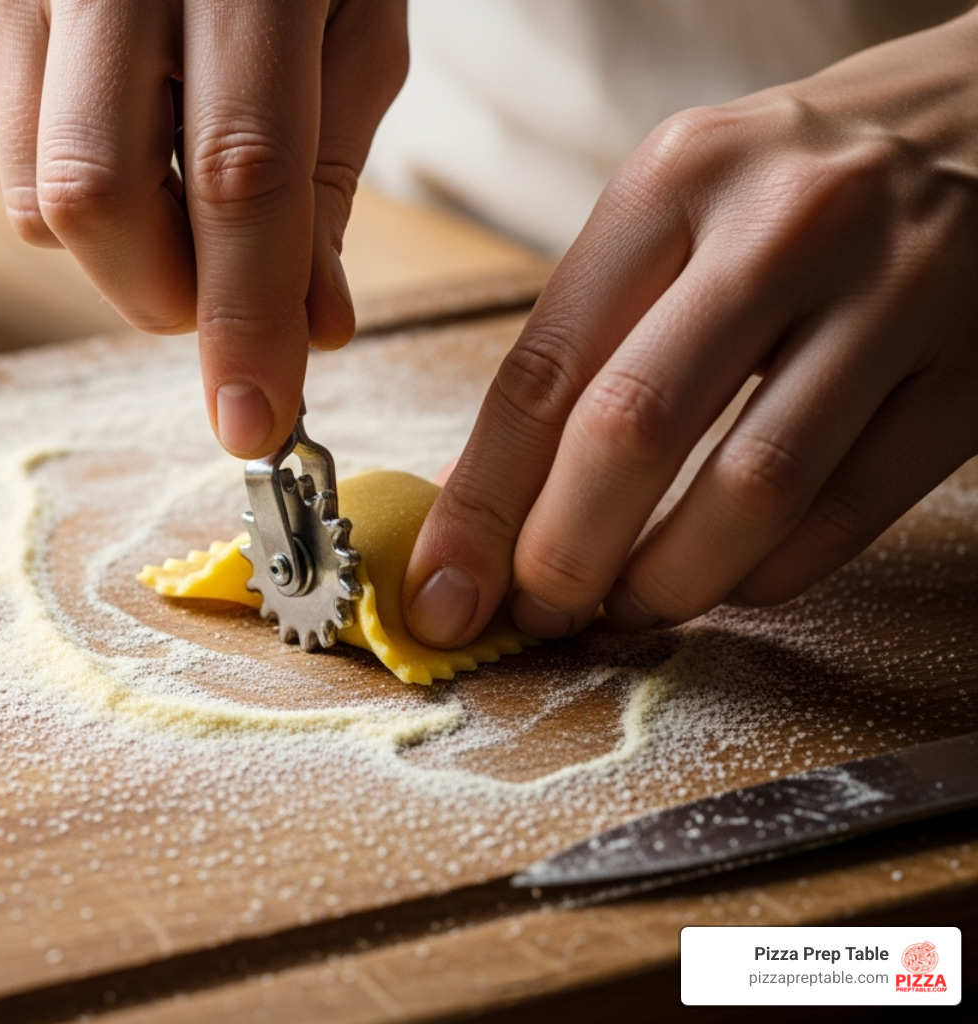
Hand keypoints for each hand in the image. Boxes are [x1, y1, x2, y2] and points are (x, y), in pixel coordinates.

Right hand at [0, 0, 407, 456]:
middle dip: (165, 295)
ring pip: (34, 194)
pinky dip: (60, 186)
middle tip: (219, 304)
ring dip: (115, 247)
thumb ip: (329, 172)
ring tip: (173, 189)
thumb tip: (310, 325)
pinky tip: (117, 130)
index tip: (258, 421)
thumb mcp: (350, 16)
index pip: (242, 171)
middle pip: (99, 196)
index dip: (248, 314)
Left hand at [404, 9, 977, 645]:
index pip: (543, 370)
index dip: (481, 504)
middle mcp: (782, 225)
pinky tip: (730, 580)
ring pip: (751, 489)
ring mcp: (896, 293)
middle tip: (538, 613)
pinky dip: (769, 574)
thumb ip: (587, 335)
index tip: (444, 591)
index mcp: (674, 181)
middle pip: (633, 431)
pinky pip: (848, 511)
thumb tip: (486, 498)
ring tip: (625, 609)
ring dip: (666, 581)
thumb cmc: (796, 185)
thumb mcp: (676, 209)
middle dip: (563, 555)